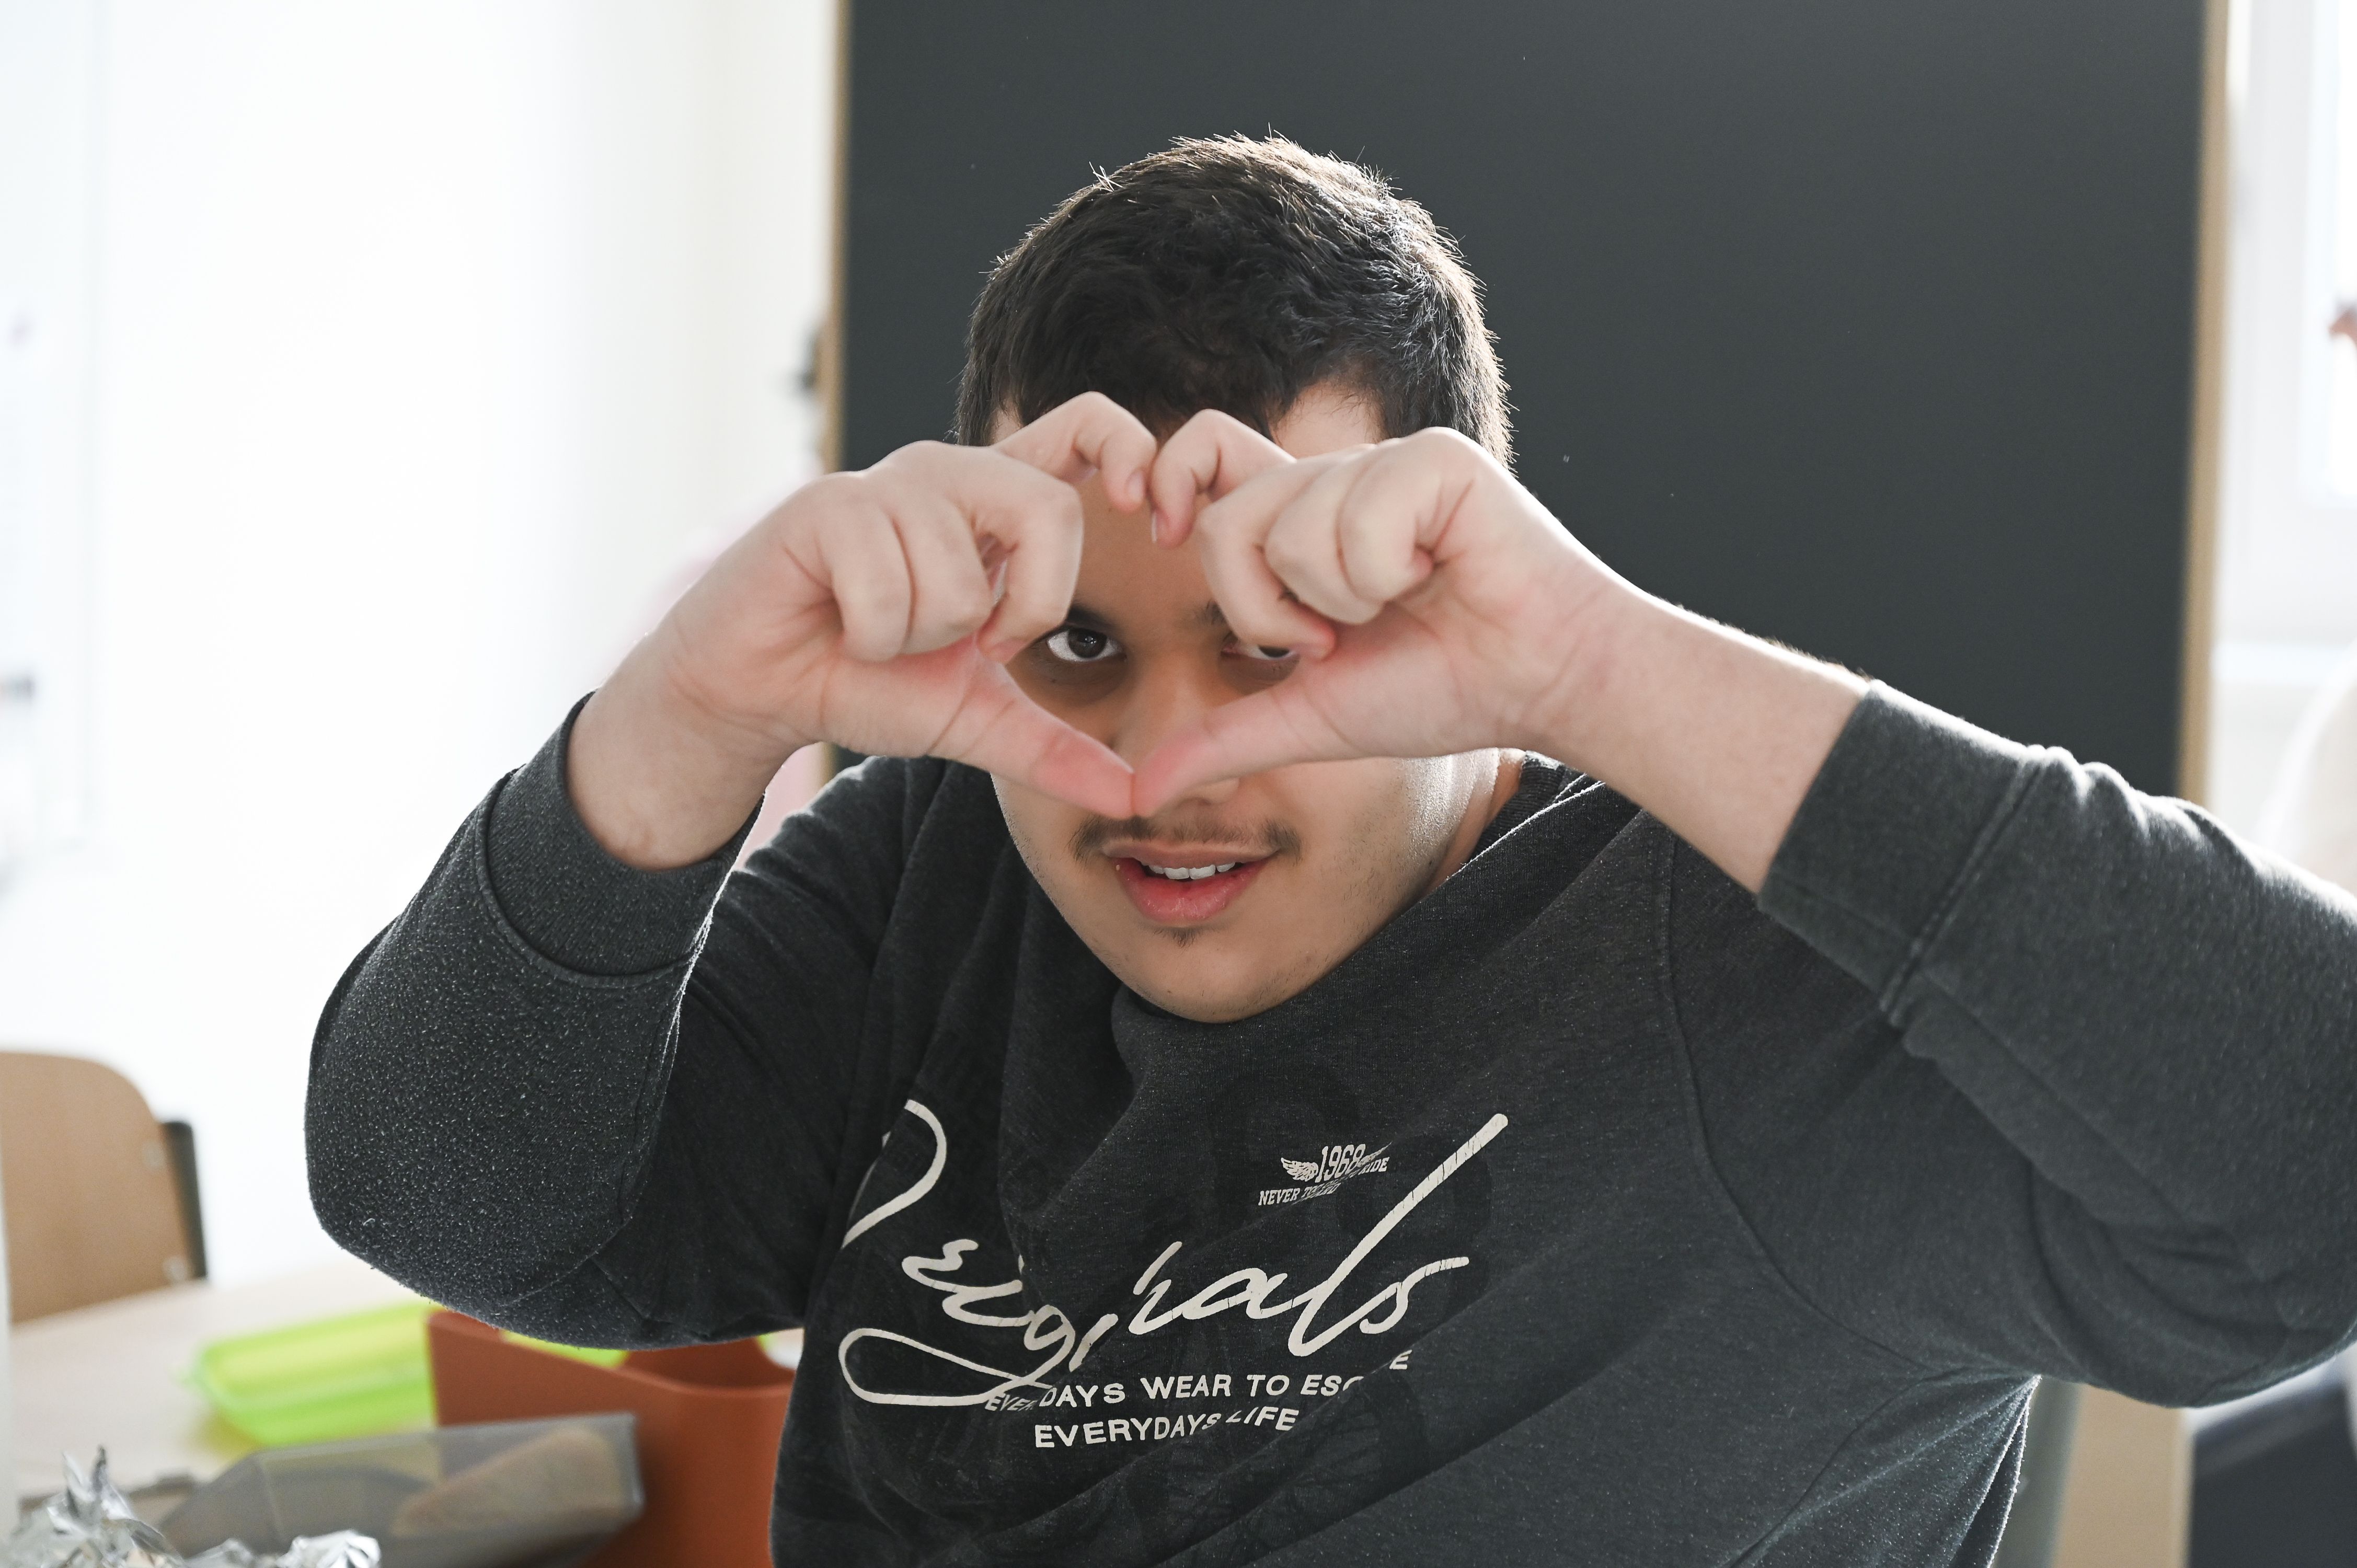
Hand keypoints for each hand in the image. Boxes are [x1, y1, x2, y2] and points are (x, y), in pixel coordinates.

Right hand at [572, 394, 1155, 865]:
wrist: (760, 692)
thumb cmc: (867, 683)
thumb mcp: (978, 721)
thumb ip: (1058, 751)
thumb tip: (1139, 798)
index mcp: (999, 504)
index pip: (1086, 427)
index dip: (1129, 449)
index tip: (1144, 513)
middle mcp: (952, 476)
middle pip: (1047, 508)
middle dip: (1021, 607)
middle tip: (970, 640)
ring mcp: (888, 484)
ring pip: (962, 575)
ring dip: (921, 636)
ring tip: (881, 632)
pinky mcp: (827, 505)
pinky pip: (890, 588)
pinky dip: (870, 635)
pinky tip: (840, 625)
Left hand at [1133, 414, 1619, 811]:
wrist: (1543, 684)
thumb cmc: (1443, 689)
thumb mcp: (1312, 716)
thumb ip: (1225, 738)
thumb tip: (1136, 790)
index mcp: (1302, 522)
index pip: (1205, 463)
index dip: (1172, 488)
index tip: (1166, 537)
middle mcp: (1336, 481)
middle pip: (1227, 517)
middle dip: (1264, 609)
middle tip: (1332, 637)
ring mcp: (1384, 463)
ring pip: (1292, 526)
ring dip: (1342, 599)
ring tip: (1404, 604)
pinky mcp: (1433, 459)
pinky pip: (1360, 515)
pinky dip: (1390, 573)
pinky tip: (1440, 576)